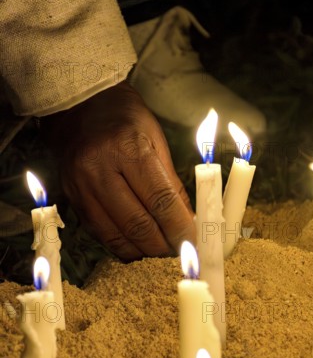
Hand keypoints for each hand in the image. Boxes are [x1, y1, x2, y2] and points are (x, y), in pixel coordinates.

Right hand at [42, 83, 194, 260]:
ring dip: (144, 250)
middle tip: (181, 251)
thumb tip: (188, 220)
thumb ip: (171, 182)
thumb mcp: (157, 141)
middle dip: (164, 245)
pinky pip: (99, 232)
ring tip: (162, 251)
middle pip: (137, 224)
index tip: (195, 241)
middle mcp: (99, 169)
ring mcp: (81, 186)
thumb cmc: (126, 119)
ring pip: (116, 235)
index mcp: (127, 148)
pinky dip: (122, 245)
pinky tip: (139, 245)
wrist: (79, 107)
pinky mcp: (72, 198)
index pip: (160, 200)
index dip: (180, 227)